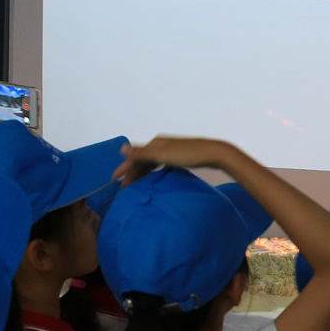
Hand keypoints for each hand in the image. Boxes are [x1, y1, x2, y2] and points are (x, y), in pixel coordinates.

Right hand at [113, 137, 238, 184]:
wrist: (214, 154)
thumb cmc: (189, 154)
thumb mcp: (163, 154)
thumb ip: (142, 152)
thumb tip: (122, 147)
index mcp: (156, 143)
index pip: (135, 156)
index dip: (125, 168)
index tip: (115, 180)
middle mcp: (162, 144)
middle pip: (142, 159)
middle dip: (132, 172)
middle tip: (124, 187)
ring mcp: (171, 150)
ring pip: (151, 162)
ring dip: (142, 173)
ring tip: (135, 185)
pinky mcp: (180, 157)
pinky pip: (160, 165)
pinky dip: (153, 172)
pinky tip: (153, 179)